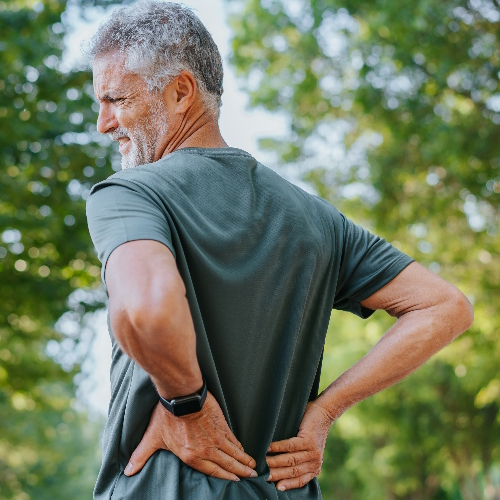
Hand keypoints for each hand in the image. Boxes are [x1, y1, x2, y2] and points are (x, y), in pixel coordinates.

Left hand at [124, 391, 256, 480]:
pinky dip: (239, 445)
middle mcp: (207, 450)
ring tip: (253, 466)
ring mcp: (216, 437)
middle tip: (252, 475)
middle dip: (240, 471)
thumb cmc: (166, 416)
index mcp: (191, 457)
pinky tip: (243, 448)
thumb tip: (128, 471)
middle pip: (227, 464)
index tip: (235, 480)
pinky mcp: (221, 424)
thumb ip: (141, 455)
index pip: (213, 471)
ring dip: (244, 460)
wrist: (182, 395)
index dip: (225, 477)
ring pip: (233, 452)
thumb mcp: (152, 438)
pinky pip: (233, 439)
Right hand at [266, 401, 331, 491]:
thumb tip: (278, 468)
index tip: (274, 487)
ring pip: (290, 460)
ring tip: (262, 464)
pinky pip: (290, 446)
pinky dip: (277, 447)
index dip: (286, 484)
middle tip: (263, 477)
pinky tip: (268, 448)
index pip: (299, 480)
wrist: (324, 412)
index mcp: (314, 468)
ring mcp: (312, 452)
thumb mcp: (308, 450)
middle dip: (276, 475)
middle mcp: (315, 462)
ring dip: (274, 463)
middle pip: (292, 472)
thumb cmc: (312, 431)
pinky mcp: (308, 440)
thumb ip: (298, 460)